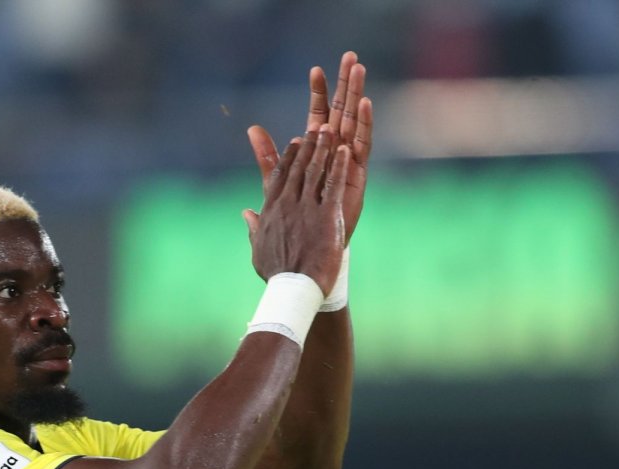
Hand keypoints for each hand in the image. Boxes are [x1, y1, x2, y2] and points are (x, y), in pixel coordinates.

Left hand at [243, 52, 372, 245]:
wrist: (306, 262)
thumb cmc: (292, 228)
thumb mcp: (275, 187)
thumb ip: (267, 159)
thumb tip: (251, 130)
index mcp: (315, 157)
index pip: (316, 117)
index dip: (317, 94)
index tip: (316, 69)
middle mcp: (333, 158)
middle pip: (339, 113)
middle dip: (343, 86)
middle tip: (349, 56)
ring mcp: (346, 166)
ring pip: (353, 123)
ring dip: (356, 95)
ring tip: (360, 68)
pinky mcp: (356, 177)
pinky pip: (362, 146)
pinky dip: (364, 124)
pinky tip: (366, 102)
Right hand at [247, 126, 349, 294]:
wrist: (294, 287)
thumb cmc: (277, 273)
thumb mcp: (259, 249)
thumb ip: (254, 227)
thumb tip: (246, 213)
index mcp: (271, 211)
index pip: (279, 176)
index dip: (288, 157)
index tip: (295, 142)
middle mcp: (288, 204)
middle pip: (298, 168)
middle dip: (308, 145)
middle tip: (317, 128)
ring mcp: (307, 209)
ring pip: (315, 171)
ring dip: (323, 148)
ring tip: (331, 131)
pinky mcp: (327, 216)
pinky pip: (333, 185)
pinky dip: (339, 166)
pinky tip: (345, 151)